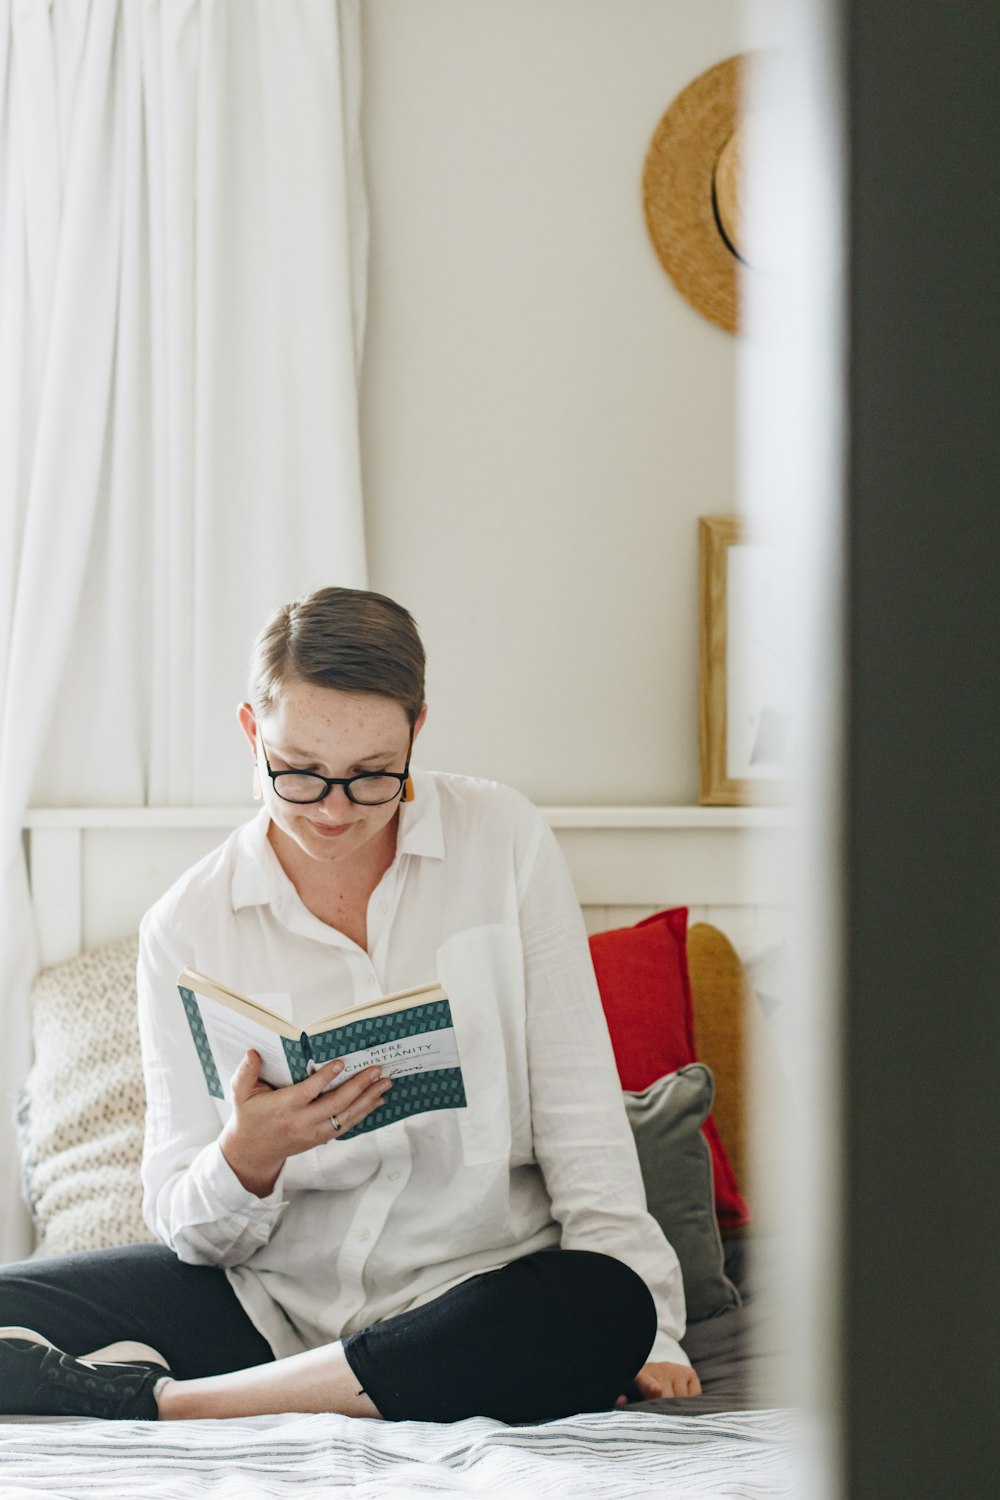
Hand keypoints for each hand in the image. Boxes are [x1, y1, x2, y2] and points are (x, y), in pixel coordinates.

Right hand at [219, 1051, 393, 1195]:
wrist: (251, 1153)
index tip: (342, 1063)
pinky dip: (363, 1113)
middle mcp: (301, 1122)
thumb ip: (246, 1073)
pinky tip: (376, 1101)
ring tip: (385, 1083)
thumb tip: (252, 1052)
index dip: (326, 1077)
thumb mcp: (240, 1094)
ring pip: (346, 1117)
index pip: (308, 1092)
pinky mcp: (320, 1139)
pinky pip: (346, 1126)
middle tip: (376, 1070)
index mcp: (283, 1107)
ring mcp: (313, 1133)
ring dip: (368, 1100)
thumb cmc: (248, 1117)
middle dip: (359, 1086)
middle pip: (335, 1104)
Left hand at [614, 1360, 701, 1405]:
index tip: (656, 1390)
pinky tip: (680, 1396)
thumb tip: (621, 1401)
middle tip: (662, 1414)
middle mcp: (660, 1370)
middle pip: (668, 1399)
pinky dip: (690, 1401)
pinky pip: (694, 1396)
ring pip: (682, 1399)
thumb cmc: (640, 1389)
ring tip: (670, 1403)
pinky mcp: (690, 1373)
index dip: (651, 1386)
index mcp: (640, 1376)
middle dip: (665, 1410)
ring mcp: (676, 1370)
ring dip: (678, 1406)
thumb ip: (622, 1400)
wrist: (653, 1371)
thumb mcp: (629, 1393)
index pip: (646, 1381)